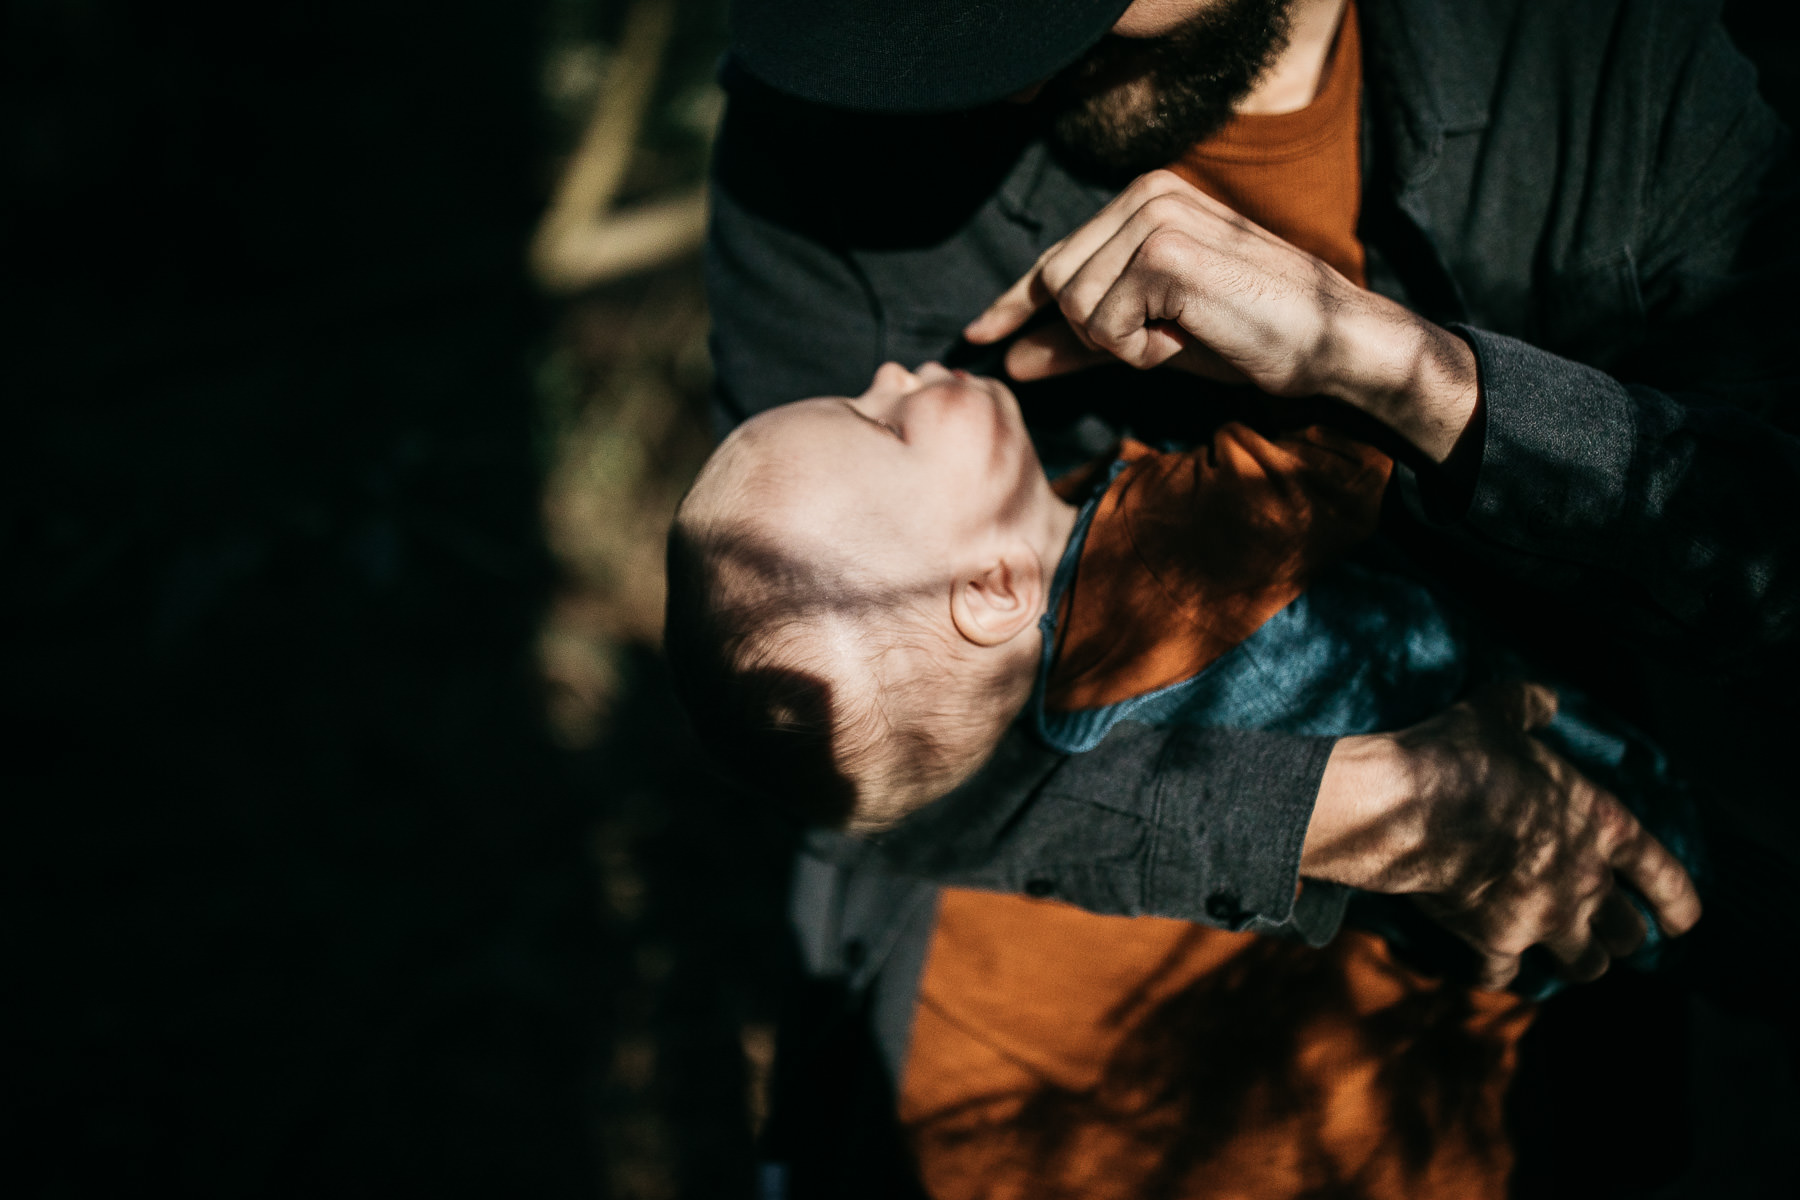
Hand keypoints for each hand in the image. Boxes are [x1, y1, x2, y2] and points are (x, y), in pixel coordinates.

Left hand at [964, 169, 1480, 461]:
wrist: (1331, 341)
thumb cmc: (1251, 336)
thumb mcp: (1152, 336)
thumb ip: (1080, 342)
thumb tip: (1010, 361)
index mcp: (1145, 200)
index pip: (1058, 259)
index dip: (1016, 304)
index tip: (979, 334)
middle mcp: (1146, 195)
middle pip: (1059, 288)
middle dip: (1097, 334)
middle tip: (1167, 338)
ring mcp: (1154, 218)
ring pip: (1077, 309)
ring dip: (1126, 344)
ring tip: (1188, 332)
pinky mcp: (1163, 253)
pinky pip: (1105, 328)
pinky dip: (1143, 351)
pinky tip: (1193, 334)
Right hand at [1303, 681, 1702, 988]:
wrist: (1411, 807)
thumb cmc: (1460, 756)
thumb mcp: (1498, 713)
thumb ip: (1528, 706)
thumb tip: (1544, 699)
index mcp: (1602, 826)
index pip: (1663, 876)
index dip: (1678, 903)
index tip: (1682, 924)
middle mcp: (1585, 881)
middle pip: (1627, 934)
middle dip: (1617, 935)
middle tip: (1600, 930)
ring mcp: (1544, 918)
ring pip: (1585, 966)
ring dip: (1573, 959)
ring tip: (1557, 951)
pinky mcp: (1496, 942)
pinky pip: (1506, 976)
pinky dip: (1497, 969)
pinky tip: (1485, 959)